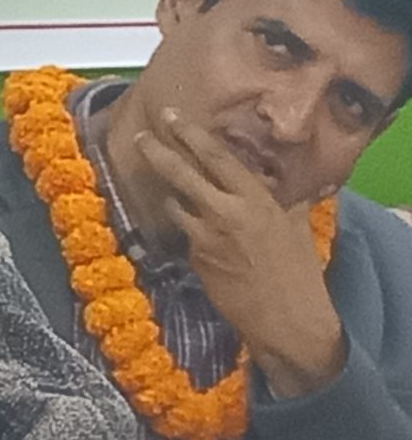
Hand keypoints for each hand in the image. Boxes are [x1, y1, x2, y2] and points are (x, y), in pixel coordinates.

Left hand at [139, 108, 345, 397]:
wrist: (289, 322)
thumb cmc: (300, 272)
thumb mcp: (296, 226)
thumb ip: (284, 198)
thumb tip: (282, 177)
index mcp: (256, 200)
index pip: (217, 157)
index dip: (191, 133)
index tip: (171, 116)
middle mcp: (226, 213)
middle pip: (181, 173)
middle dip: (157, 150)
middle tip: (140, 134)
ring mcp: (206, 237)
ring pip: (175, 203)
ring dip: (169, 194)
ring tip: (166, 186)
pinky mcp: (195, 259)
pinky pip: (186, 235)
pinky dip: (189, 230)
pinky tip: (200, 236)